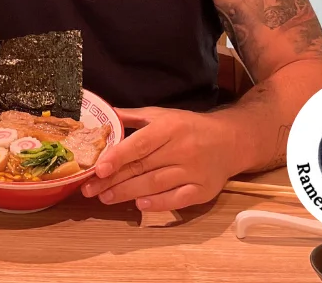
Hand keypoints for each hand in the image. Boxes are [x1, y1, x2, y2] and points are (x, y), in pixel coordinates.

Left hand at [81, 107, 237, 211]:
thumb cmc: (189, 127)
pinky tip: (140, 206)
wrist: (231, 140)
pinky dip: (158, 204)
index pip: (140, 144)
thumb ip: (133, 117)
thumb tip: (104, 114)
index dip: (117, 157)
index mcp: (169, 128)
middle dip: (113, 180)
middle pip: (143, 168)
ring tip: (105, 198)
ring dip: (128, 193)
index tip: (97, 169)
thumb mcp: (162, 115)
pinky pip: (178, 200)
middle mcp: (182, 149)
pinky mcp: (203, 190)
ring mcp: (194, 171)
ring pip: (156, 185)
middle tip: (90, 190)